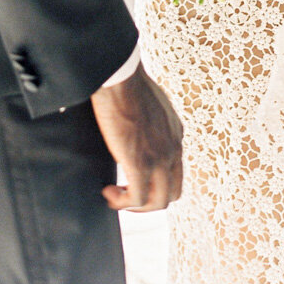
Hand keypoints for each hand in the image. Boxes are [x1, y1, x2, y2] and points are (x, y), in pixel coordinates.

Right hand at [91, 62, 183, 211]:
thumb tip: (135, 126)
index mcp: (176, 134)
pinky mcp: (140, 164)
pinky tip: (107, 193)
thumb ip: (149, 120)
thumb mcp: (149, 103)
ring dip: (135, 206)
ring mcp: (160, 158)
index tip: (133, 178)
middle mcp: (174, 149)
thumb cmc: (128, 82)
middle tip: (126, 195)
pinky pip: (137, 199)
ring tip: (115, 197)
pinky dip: (121, 203)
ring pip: (158, 203)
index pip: (176, 171)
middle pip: (172, 192)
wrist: (121, 76)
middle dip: (149, 200)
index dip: (155, 181)